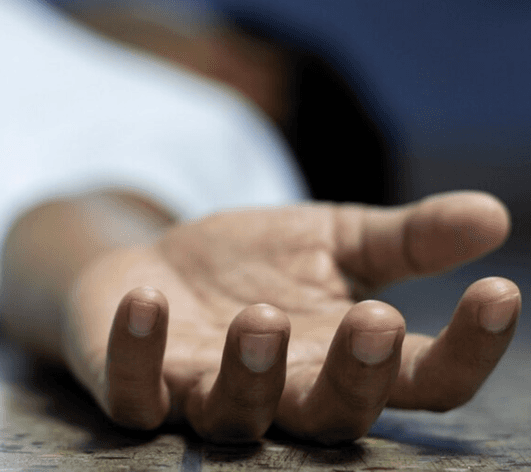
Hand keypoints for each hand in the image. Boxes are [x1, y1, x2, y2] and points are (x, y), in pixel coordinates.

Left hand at [62, 191, 520, 443]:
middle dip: (356, 376)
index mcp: (339, 361)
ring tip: (263, 315)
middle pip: (332, 416)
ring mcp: (205, 396)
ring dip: (251, 373)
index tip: (499, 293)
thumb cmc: (252, 263)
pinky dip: (138, 353)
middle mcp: (281, 394)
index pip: (422, 381)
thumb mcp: (331, 239)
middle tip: (378, 320)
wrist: (159, 265)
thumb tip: (493, 213)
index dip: (468, 350)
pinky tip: (148, 299)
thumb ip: (403, 238)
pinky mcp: (140, 385)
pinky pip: (136, 391)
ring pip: (237, 415)